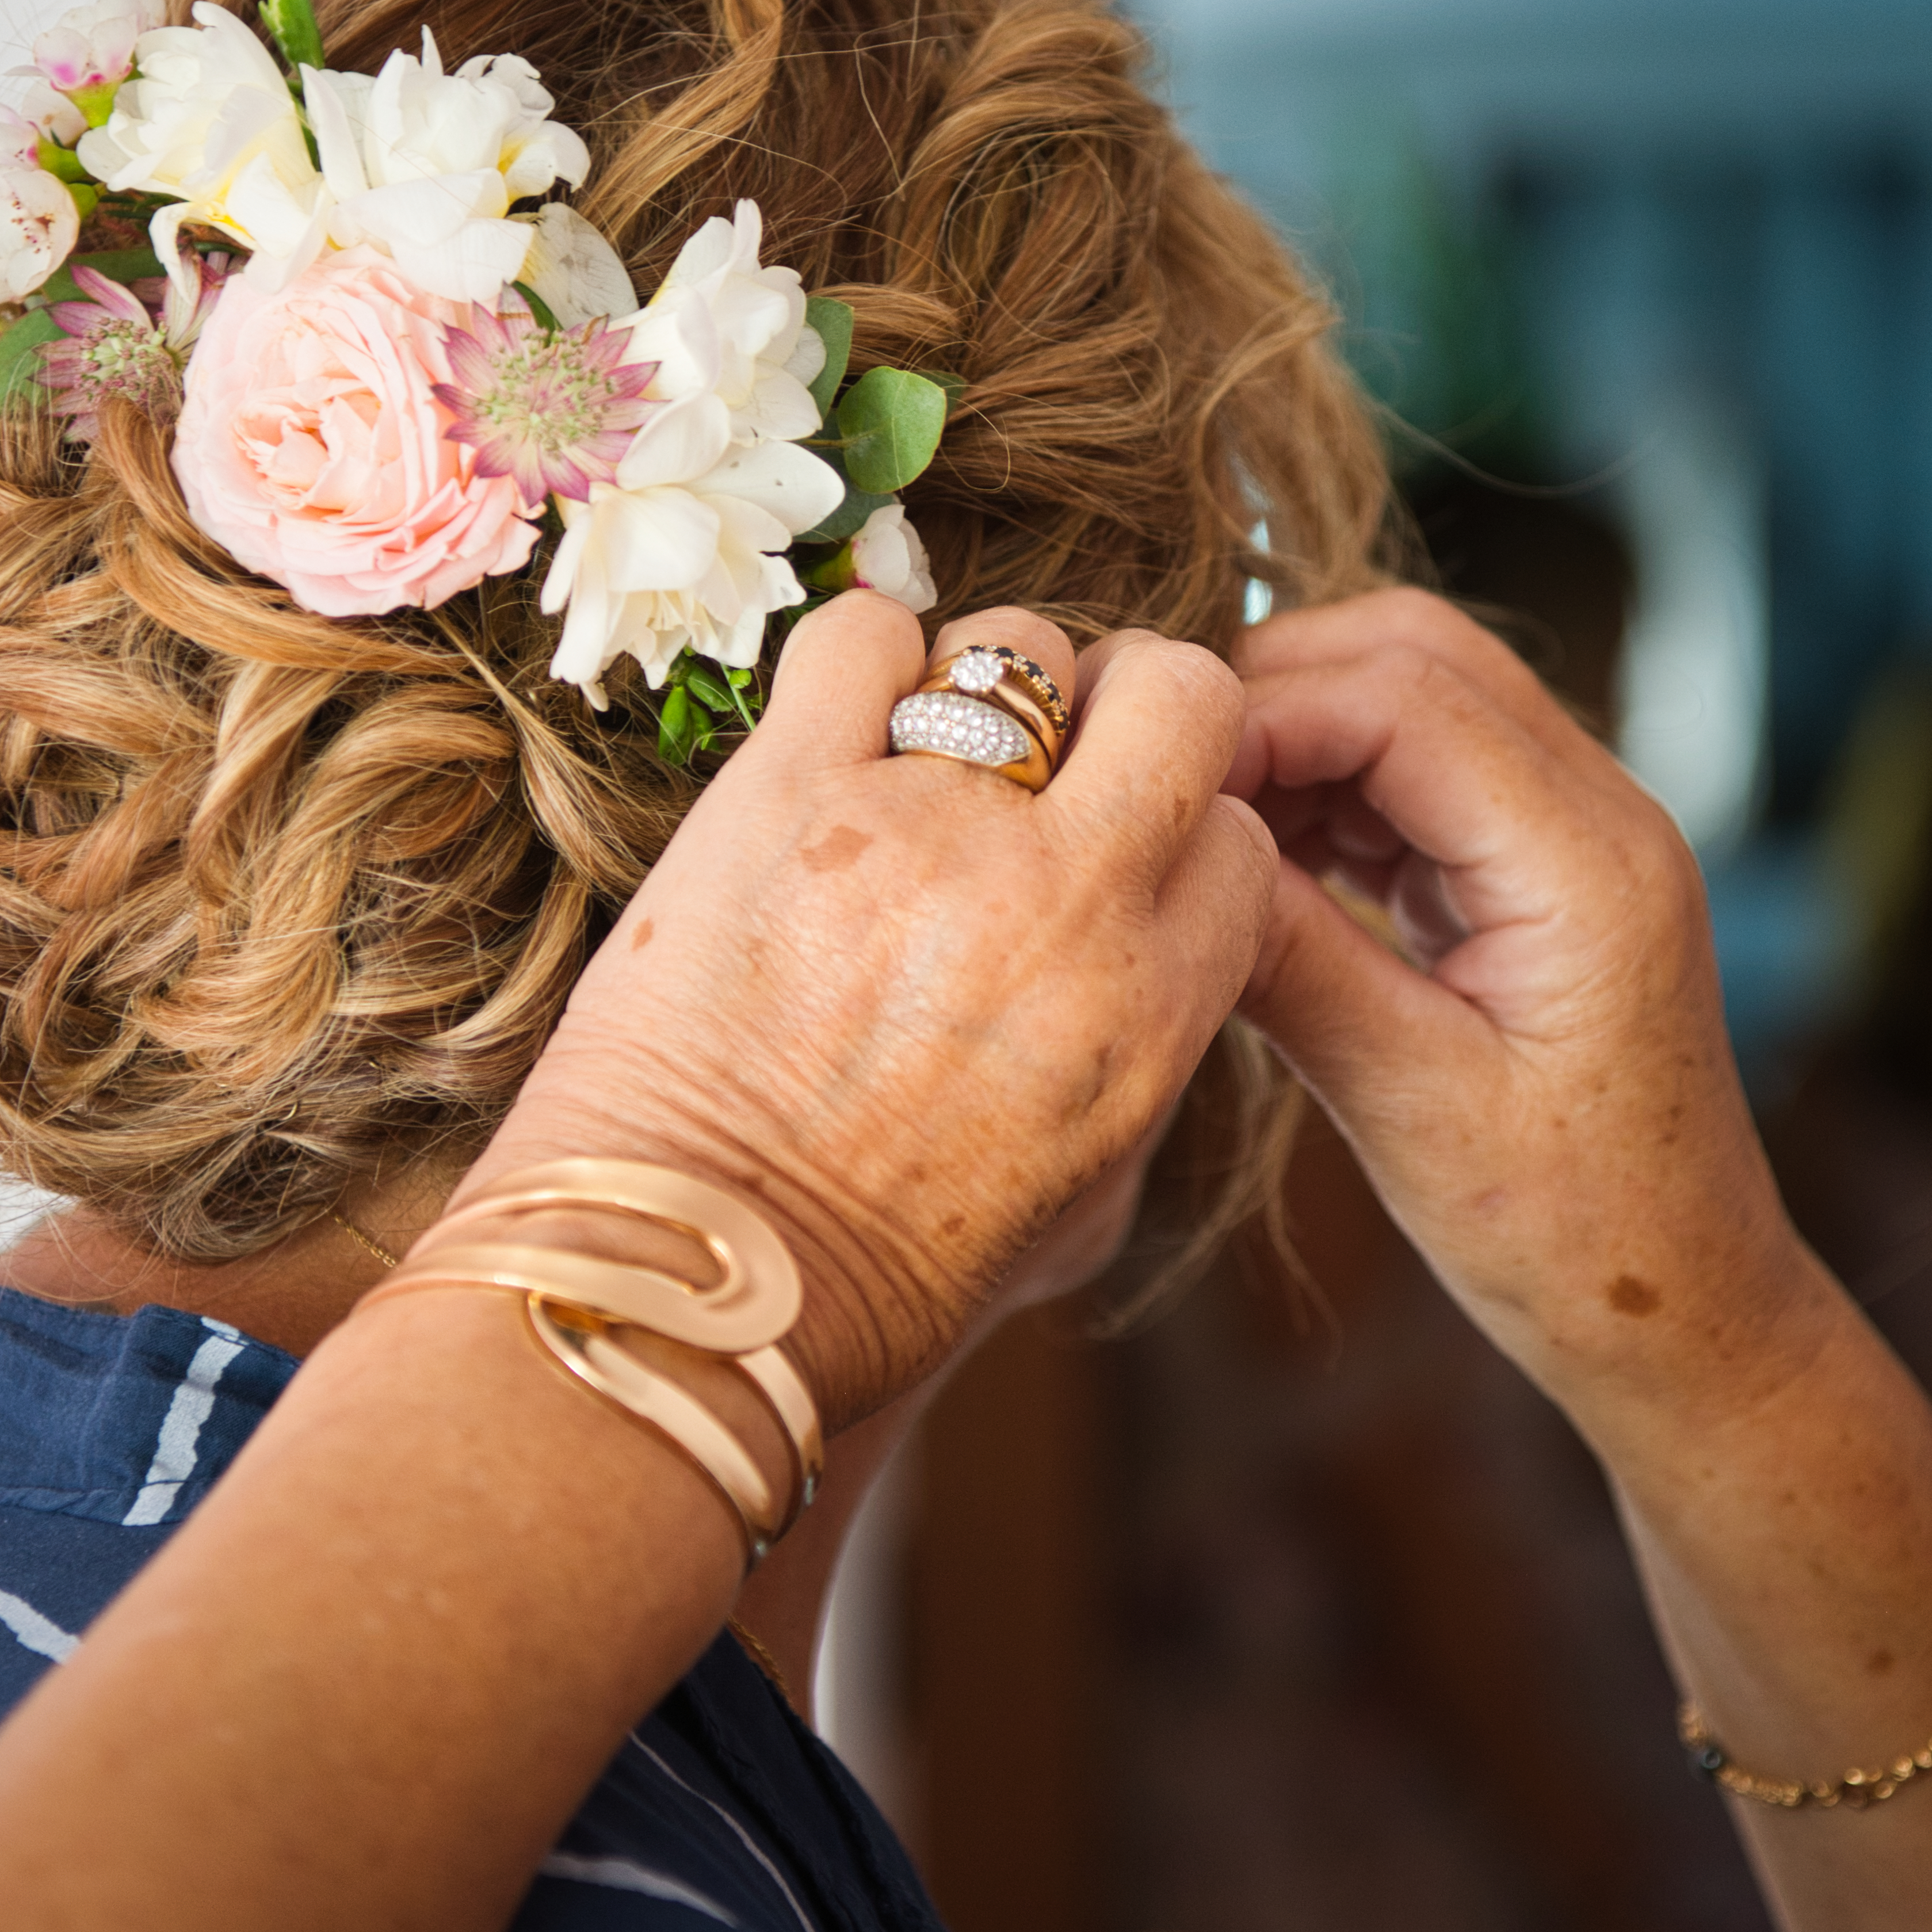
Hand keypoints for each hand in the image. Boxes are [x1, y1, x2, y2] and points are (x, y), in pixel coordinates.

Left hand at [473, 593, 1273, 1428]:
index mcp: (1153, 1010)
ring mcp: (931, 834)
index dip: (1174, 833)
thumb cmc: (876, 1281)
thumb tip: (1145, 981)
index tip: (1108, 854)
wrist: (697, 1296)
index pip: (1234, 839)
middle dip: (1130, 706)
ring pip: (1020, 649)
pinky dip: (859, 658)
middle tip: (1052, 761)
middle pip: (1180, 693)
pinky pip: (861, 635)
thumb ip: (1142, 1073)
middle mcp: (1066, 902)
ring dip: (983, 687)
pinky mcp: (789, 791)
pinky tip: (832, 730)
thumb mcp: (1080, 1210)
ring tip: (915, 757)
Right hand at [1227, 588, 1801, 1415]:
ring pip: (1417, 692)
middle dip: (1272, 687)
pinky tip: (1256, 856)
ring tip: (1195, 820)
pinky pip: (1424, 770)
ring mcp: (1579, 833)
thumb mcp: (1406, 1105)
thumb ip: (1290, 961)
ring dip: (1297, 730)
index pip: (1402, 697)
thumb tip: (1169, 850)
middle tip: (1157, 773)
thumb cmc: (1567, 1235)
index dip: (1259, 714)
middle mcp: (1604, 815)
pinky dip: (1330, 786)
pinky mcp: (1541, 869)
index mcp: (1588, 865)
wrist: (1679, 1306)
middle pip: (1414, 651)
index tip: (1153, 780)